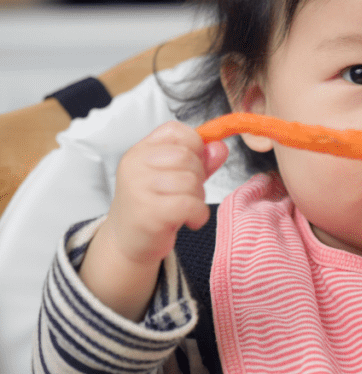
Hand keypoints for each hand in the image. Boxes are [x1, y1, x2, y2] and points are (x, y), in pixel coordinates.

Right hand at [79, 121, 228, 320]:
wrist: (128, 242)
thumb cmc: (154, 205)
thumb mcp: (176, 177)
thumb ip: (200, 161)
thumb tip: (220, 147)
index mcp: (140, 150)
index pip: (177, 131)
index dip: (195, 147)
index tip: (193, 166)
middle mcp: (135, 165)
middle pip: (187, 156)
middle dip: (199, 176)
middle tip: (189, 194)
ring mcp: (138, 188)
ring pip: (190, 181)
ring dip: (199, 198)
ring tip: (187, 209)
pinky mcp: (148, 213)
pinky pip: (189, 204)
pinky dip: (199, 214)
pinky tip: (190, 221)